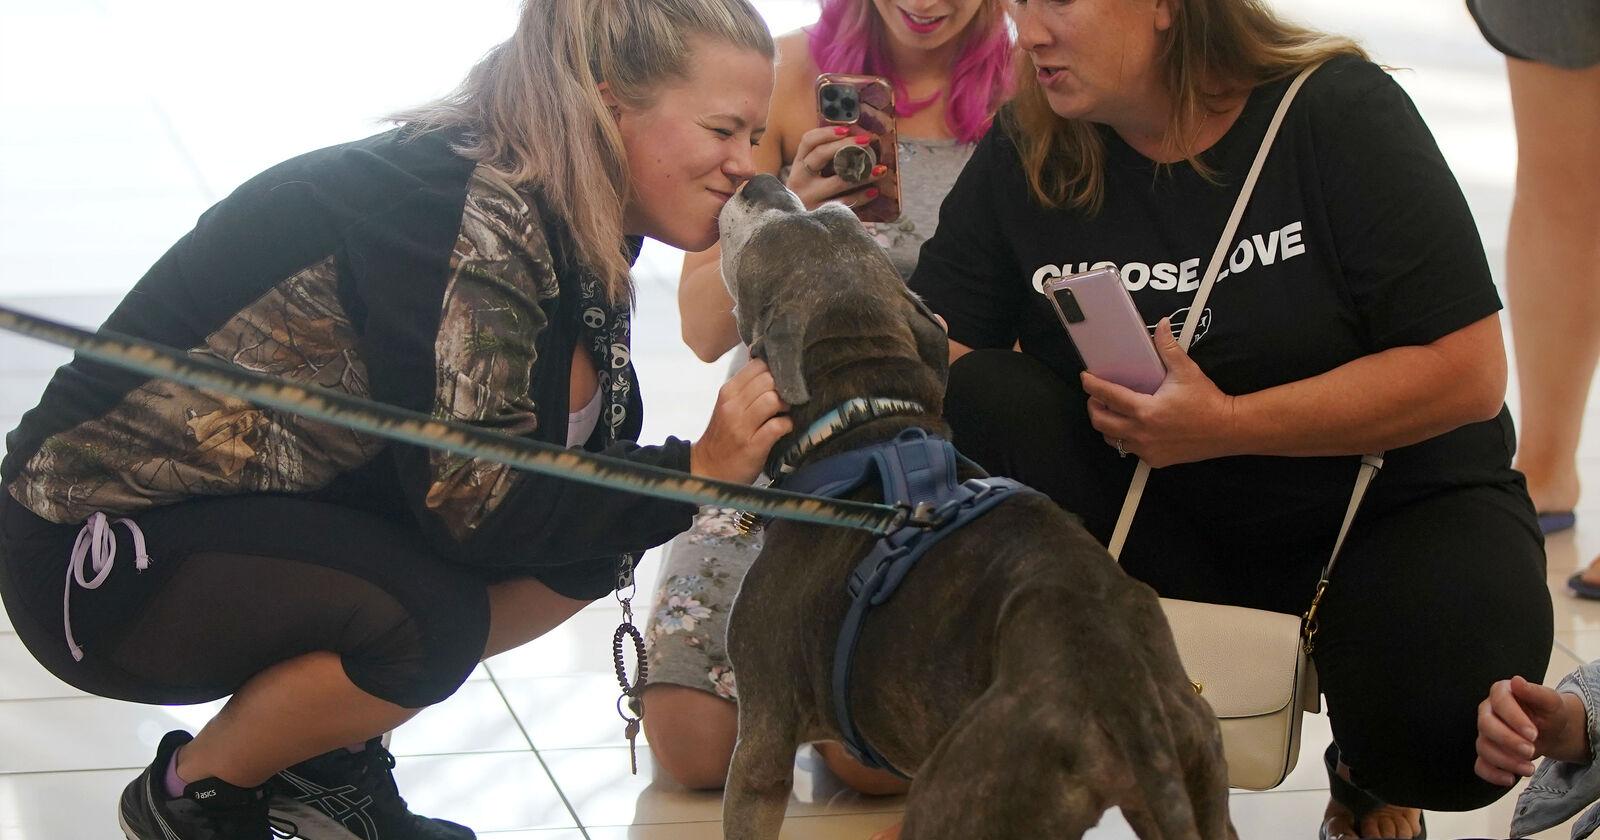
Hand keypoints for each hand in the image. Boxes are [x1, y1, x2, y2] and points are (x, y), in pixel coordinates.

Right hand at [690, 358, 792, 483]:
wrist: (708, 469)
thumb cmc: (723, 434)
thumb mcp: (728, 405)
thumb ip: (746, 386)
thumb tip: (767, 364)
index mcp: (728, 392)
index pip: (758, 365)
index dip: (775, 369)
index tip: (782, 379)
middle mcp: (733, 406)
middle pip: (768, 380)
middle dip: (783, 387)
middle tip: (787, 398)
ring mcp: (742, 426)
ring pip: (773, 400)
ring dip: (786, 406)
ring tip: (785, 413)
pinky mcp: (753, 445)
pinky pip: (778, 426)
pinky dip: (787, 425)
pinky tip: (784, 428)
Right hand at [785, 125, 888, 210]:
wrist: (792, 228)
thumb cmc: (808, 196)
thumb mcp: (807, 177)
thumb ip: (822, 161)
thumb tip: (854, 142)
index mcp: (798, 165)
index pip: (808, 141)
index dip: (827, 132)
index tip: (846, 128)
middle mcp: (800, 179)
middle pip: (821, 155)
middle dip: (846, 145)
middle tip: (867, 141)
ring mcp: (809, 198)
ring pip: (837, 181)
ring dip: (862, 173)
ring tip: (880, 169)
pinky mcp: (819, 214)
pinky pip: (844, 203)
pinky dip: (861, 197)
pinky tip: (874, 192)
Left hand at [1081, 318, 1238, 467]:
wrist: (1227, 429)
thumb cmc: (1207, 401)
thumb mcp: (1186, 371)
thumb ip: (1168, 348)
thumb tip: (1160, 325)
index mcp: (1145, 410)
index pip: (1108, 396)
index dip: (1092, 385)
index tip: (1085, 378)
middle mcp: (1141, 433)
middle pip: (1100, 423)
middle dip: (1093, 408)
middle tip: (1096, 397)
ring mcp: (1147, 450)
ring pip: (1113, 439)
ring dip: (1108, 426)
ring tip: (1113, 412)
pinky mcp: (1155, 460)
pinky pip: (1131, 450)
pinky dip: (1127, 438)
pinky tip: (1133, 427)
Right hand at [1475, 675, 1590, 784]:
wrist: (1553, 731)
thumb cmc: (1551, 713)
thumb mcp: (1551, 701)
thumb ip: (1536, 691)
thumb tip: (1517, 681)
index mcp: (1501, 693)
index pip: (1499, 702)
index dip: (1514, 719)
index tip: (1534, 734)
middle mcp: (1488, 711)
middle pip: (1485, 726)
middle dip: (1508, 741)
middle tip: (1531, 750)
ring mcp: (1485, 733)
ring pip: (1483, 747)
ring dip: (1505, 761)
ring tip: (1529, 768)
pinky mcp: (1487, 752)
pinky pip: (1480, 765)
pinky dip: (1492, 774)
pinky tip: (1511, 779)